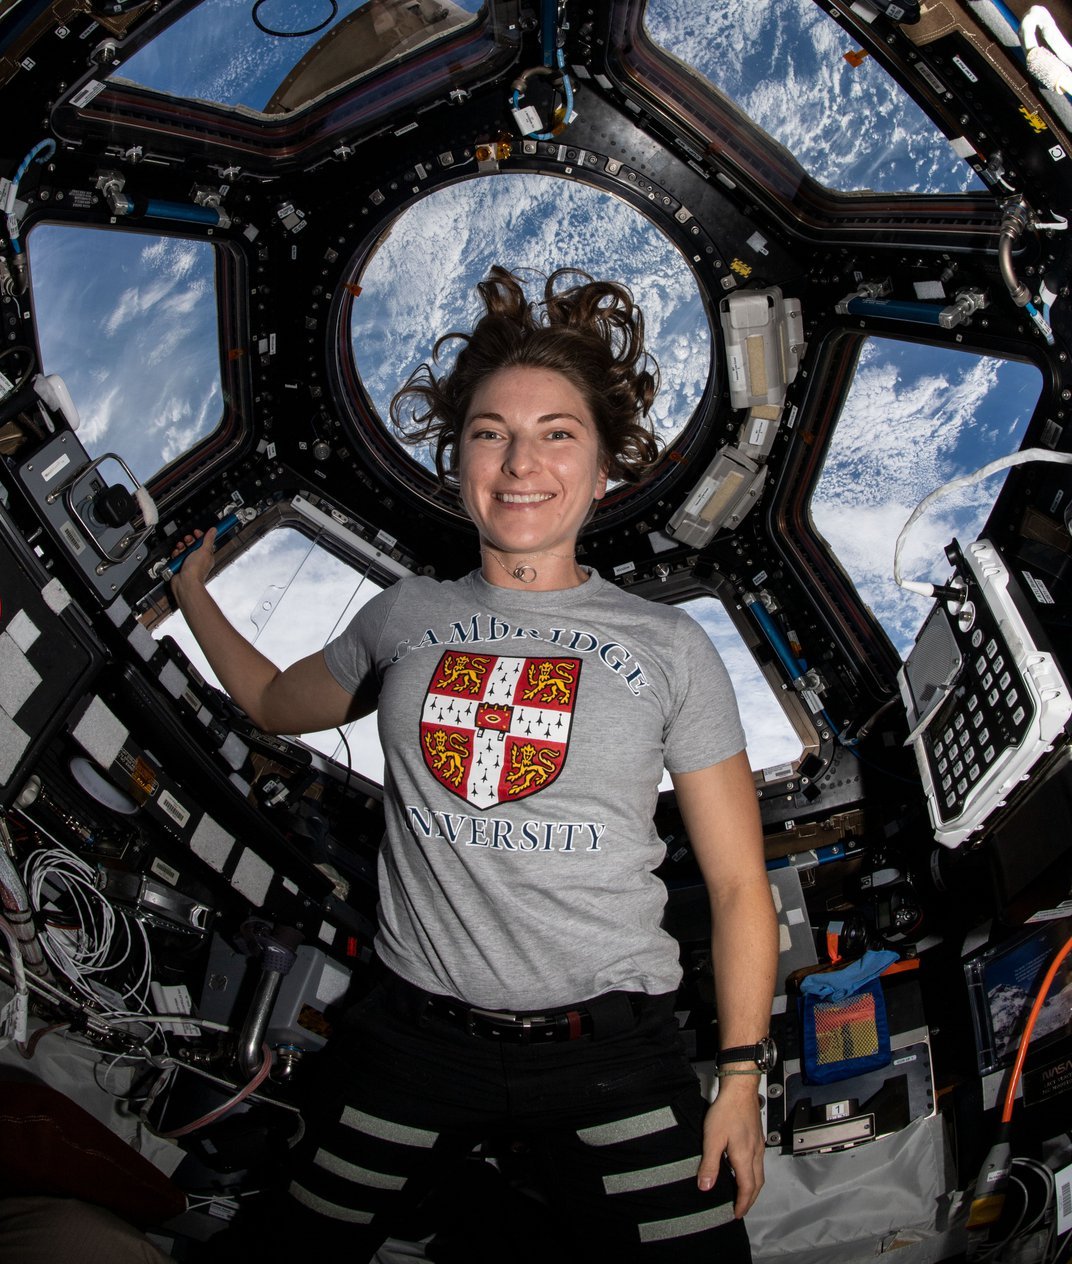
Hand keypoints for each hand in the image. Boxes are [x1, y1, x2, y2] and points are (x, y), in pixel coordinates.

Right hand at [169, 526, 216, 598]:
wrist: (185, 582)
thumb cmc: (196, 569)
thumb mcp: (204, 550)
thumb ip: (208, 539)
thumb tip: (214, 530)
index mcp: (207, 556)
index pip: (205, 542)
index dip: (200, 536)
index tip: (196, 532)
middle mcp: (198, 559)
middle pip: (193, 545)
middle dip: (189, 541)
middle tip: (187, 540)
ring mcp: (189, 563)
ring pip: (184, 550)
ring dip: (181, 547)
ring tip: (180, 547)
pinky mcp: (180, 566)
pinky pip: (177, 556)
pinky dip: (176, 554)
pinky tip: (176, 554)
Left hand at [697, 1078, 765, 1216]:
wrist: (740, 1089)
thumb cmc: (726, 1111)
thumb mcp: (712, 1138)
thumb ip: (710, 1164)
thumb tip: (705, 1187)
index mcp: (745, 1157)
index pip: (747, 1188)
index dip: (742, 1203)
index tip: (736, 1213)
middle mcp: (756, 1154)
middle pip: (758, 1184)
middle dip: (750, 1199)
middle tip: (741, 1208)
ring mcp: (759, 1145)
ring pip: (760, 1173)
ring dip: (752, 1187)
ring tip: (742, 1193)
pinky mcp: (757, 1137)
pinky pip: (758, 1163)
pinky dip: (753, 1174)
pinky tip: (743, 1169)